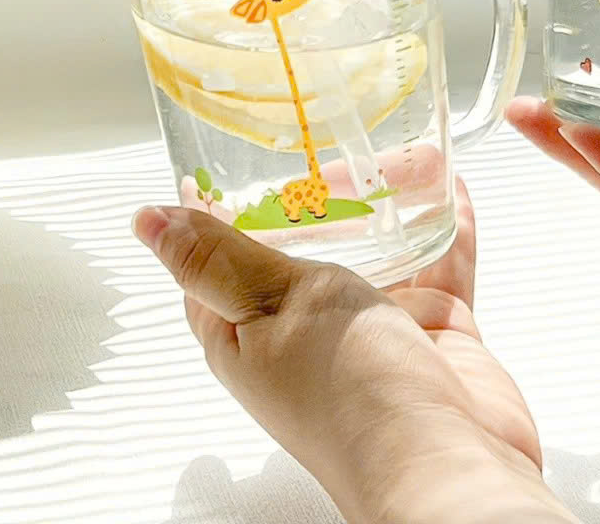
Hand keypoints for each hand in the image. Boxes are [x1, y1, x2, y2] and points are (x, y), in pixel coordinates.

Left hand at [133, 181, 574, 523]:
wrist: (447, 464)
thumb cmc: (351, 394)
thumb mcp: (275, 306)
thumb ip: (223, 257)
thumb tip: (147, 222)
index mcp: (247, 331)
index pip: (216, 258)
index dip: (218, 209)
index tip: (227, 156)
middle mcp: (307, 329)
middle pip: (303, 244)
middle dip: (315, 192)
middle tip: (326, 134)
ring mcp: (374, 327)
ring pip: (375, 244)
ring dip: (387, 198)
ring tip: (398, 146)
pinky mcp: (430, 327)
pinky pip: (436, 259)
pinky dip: (443, 221)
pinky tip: (452, 184)